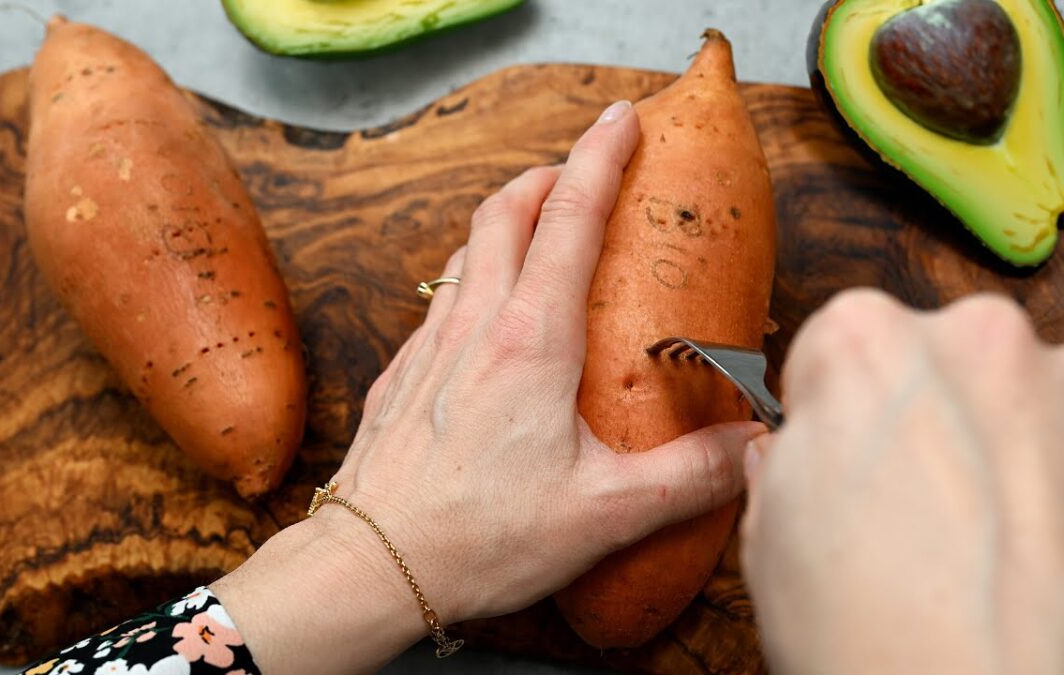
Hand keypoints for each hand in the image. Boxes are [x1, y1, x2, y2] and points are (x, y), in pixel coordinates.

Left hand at [213, 100, 761, 672]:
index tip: (624, 121)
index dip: (600, 158)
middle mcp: (474, 327)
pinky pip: (440, 299)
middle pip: (505, 211)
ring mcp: (429, 347)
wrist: (370, 566)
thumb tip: (755, 448)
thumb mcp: (605, 513)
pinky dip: (472, 275)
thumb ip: (690, 475)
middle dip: (549, 175)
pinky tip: (487, 315)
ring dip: (506, 220)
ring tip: (541, 231)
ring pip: (466, 250)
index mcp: (530, 341)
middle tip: (584, 172)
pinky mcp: (402, 375)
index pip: (569, 218)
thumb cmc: (479, 538)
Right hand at [742, 290, 1063, 674]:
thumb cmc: (867, 629)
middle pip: (930, 356)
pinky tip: (1014, 544)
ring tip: (965, 534)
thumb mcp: (768, 529)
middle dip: (916, 412)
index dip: (828, 406)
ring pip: (1004, 396)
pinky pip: (1056, 441)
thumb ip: (783, 458)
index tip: (836, 453)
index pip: (833, 341)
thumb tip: (798, 451)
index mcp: (864, 339)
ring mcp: (1060, 387)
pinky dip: (1040, 479)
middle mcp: (975, 337)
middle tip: (900, 501)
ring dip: (987, 442)